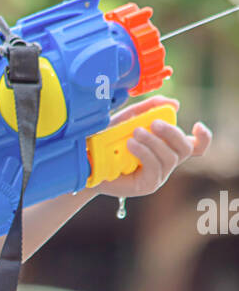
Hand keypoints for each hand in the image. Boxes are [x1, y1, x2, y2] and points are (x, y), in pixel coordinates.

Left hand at [94, 95, 211, 197]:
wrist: (86, 160)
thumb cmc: (108, 140)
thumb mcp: (129, 119)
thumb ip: (150, 108)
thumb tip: (175, 104)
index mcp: (166, 146)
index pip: (195, 147)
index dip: (204, 138)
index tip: (196, 126)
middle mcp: (166, 162)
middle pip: (185, 149)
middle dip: (172, 133)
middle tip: (153, 123)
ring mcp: (158, 176)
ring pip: (170, 158)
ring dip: (154, 143)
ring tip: (135, 134)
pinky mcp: (147, 185)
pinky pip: (155, 168)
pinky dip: (145, 153)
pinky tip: (131, 144)